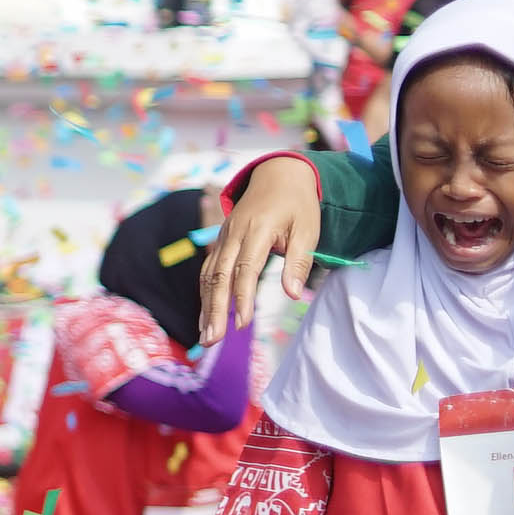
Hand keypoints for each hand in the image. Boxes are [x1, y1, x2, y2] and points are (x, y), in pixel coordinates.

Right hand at [199, 156, 320, 344]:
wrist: (278, 174)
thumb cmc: (297, 205)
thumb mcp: (308, 230)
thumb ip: (298, 262)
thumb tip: (291, 294)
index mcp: (257, 230)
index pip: (244, 269)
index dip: (242, 298)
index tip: (242, 324)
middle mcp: (234, 234)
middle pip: (218, 276)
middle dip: (214, 310)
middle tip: (211, 339)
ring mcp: (224, 237)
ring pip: (208, 275)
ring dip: (206, 306)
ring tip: (206, 335)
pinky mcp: (221, 241)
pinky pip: (208, 269)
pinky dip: (205, 293)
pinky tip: (206, 314)